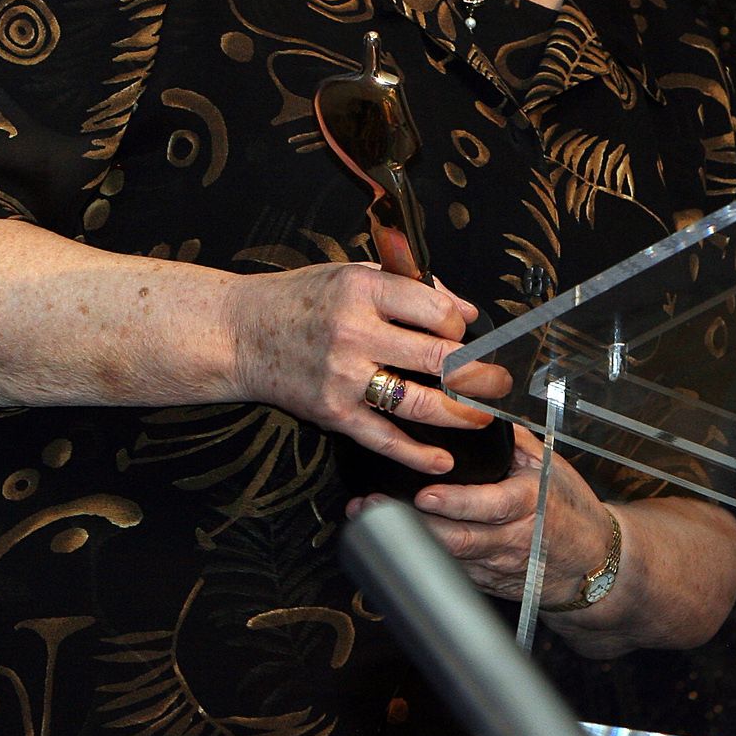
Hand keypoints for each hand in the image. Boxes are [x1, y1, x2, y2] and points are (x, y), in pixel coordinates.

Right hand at [227, 261, 511, 474]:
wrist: (237, 333)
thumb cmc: (296, 301)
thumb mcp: (350, 276)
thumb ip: (407, 288)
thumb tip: (464, 312)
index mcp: (362, 290)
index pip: (439, 313)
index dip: (462, 328)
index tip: (468, 337)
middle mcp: (354, 332)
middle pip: (440, 361)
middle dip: (481, 375)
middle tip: (498, 381)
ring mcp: (343, 376)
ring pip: (421, 404)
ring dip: (462, 415)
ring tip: (481, 415)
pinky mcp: (332, 412)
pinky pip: (384, 439)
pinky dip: (417, 454)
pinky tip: (441, 459)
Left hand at [353, 427, 615, 604]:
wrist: (596, 564)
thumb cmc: (571, 509)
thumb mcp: (550, 467)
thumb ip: (511, 441)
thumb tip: (473, 408)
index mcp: (530, 504)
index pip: (492, 506)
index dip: (457, 503)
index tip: (425, 495)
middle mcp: (513, 539)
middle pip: (461, 538)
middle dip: (415, 524)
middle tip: (375, 505)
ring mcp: (498, 566)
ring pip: (449, 558)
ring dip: (407, 541)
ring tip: (368, 519)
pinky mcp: (487, 583)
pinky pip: (451, 572)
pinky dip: (420, 557)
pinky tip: (389, 541)